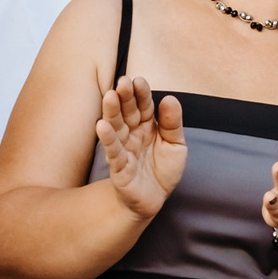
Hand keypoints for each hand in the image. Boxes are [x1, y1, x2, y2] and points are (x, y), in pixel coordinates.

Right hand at [95, 75, 186, 219]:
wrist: (153, 198)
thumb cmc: (162, 169)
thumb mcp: (175, 145)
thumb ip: (172, 123)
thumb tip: (170, 98)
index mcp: (146, 125)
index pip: (143, 105)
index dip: (141, 93)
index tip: (138, 80)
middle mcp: (132, 133)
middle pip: (127, 112)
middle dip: (124, 97)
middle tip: (122, 82)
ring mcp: (123, 148)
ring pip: (116, 127)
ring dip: (112, 112)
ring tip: (110, 97)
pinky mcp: (118, 167)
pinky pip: (113, 151)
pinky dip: (108, 139)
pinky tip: (102, 126)